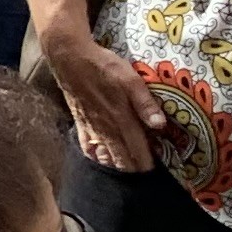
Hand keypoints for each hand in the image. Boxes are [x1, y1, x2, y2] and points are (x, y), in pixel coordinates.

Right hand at [46, 27, 164, 174]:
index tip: (152, 170)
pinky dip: (93, 155)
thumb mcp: (131, 80)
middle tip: (141, 173)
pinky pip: (86, 144)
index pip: (136, 148)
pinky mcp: (80, 120)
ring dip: (114, 164)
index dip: (145, 161)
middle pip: (120, 155)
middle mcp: (106, 127)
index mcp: (121, 118)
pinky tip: (98, 158)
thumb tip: (161, 125)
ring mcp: (91, 126)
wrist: (70, 58)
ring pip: (104, 153)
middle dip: (131, 167)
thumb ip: (145, 103)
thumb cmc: (104, 66)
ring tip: (123, 170)